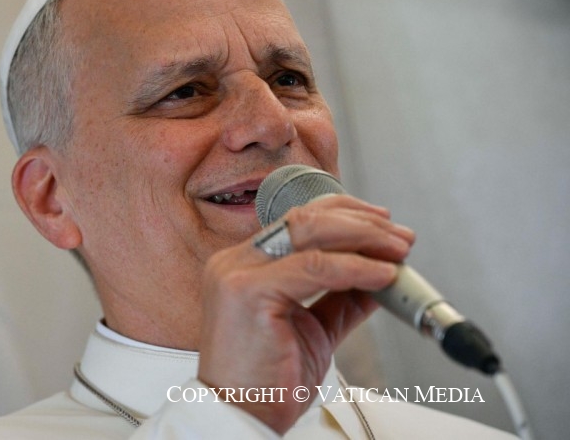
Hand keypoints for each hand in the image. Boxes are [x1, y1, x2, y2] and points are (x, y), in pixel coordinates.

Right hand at [196, 194, 414, 433]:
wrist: (240, 418)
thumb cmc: (266, 382)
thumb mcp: (313, 330)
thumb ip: (341, 299)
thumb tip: (380, 277)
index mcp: (245, 265)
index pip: (298, 221)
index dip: (346, 216)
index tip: (383, 224)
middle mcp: (236, 262)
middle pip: (305, 218)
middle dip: (361, 222)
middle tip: (400, 236)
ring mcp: (238, 274)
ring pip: (309, 232)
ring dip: (362, 236)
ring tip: (398, 249)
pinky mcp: (248, 292)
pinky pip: (314, 268)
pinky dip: (355, 268)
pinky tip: (382, 275)